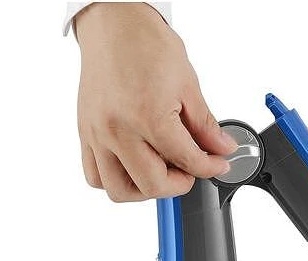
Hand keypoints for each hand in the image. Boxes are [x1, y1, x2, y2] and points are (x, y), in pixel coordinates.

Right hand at [73, 3, 235, 199]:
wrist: (113, 22)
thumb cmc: (146, 44)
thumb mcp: (187, 84)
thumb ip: (205, 125)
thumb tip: (222, 150)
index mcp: (147, 116)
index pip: (186, 161)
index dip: (209, 167)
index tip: (217, 165)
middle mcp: (118, 130)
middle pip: (152, 184)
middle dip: (177, 184)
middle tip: (188, 171)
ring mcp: (97, 135)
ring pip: (118, 190)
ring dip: (143, 190)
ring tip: (159, 172)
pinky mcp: (85, 134)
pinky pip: (94, 176)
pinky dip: (115, 180)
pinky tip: (133, 166)